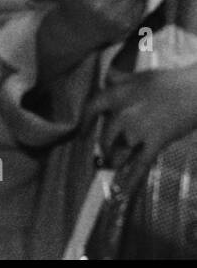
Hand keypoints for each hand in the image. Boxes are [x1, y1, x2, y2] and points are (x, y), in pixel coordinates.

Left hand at [85, 62, 196, 197]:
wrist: (193, 91)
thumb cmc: (166, 82)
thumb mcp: (136, 77)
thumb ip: (117, 79)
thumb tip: (104, 75)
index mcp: (114, 94)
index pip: (89, 110)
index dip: (84, 124)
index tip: (82, 134)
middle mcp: (121, 112)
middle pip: (104, 138)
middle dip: (105, 149)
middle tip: (106, 155)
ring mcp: (137, 129)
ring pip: (118, 153)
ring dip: (116, 162)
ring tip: (115, 166)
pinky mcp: (154, 142)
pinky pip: (139, 165)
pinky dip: (129, 180)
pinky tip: (121, 192)